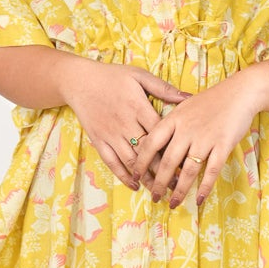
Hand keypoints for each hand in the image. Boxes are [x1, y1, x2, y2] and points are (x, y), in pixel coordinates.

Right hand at [60, 59, 189, 192]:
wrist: (79, 81)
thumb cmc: (112, 76)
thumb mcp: (139, 76)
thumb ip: (164, 89)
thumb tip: (189, 98)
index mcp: (138, 107)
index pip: (159, 133)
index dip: (173, 148)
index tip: (187, 161)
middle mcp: (125, 124)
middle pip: (148, 151)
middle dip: (163, 170)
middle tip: (178, 185)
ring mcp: (110, 134)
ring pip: (131, 160)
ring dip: (146, 177)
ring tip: (160, 190)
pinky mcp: (99, 141)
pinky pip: (112, 162)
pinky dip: (123, 175)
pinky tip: (135, 185)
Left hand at [132, 68, 262, 208]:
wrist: (239, 93)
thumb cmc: (210, 100)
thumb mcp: (183, 106)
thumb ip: (170, 124)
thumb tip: (153, 145)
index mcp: (174, 119)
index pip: (151, 143)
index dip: (141, 162)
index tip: (135, 176)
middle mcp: (187, 130)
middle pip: (167, 162)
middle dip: (158, 183)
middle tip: (154, 198)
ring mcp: (205, 138)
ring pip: (188, 170)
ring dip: (179, 190)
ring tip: (173, 203)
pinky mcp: (223, 145)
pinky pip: (211, 171)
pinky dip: (204, 187)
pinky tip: (199, 199)